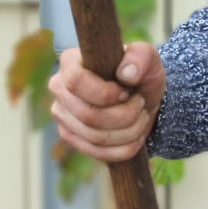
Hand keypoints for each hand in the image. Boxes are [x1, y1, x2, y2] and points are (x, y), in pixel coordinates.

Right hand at [49, 42, 165, 161]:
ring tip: (141, 118)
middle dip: (125, 115)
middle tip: (141, 104)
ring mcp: (61, 114)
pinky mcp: (69, 136)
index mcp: (70, 61)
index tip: (127, 92)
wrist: (141, 99)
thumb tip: (126, 74)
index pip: (76, 82)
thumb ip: (141, 56)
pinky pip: (96, 152)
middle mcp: (59, 87)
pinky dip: (124, 149)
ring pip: (95, 137)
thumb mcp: (149, 59)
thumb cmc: (140, 74)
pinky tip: (136, 137)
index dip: (105, 93)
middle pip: (89, 115)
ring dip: (129, 132)